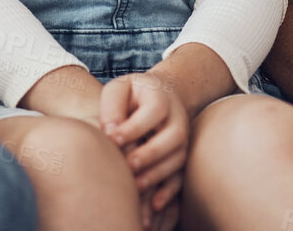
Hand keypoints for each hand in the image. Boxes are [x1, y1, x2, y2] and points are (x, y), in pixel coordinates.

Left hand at [101, 73, 188, 226]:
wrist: (157, 95)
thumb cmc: (131, 94)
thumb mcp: (119, 89)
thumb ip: (112, 106)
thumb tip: (109, 133)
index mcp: (161, 96)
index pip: (154, 110)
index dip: (134, 127)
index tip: (113, 140)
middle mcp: (177, 118)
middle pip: (174, 136)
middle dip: (151, 153)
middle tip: (128, 165)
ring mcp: (183, 139)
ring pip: (178, 159)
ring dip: (157, 174)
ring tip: (135, 186)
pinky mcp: (180, 157)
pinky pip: (180, 176)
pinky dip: (169, 191)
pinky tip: (154, 204)